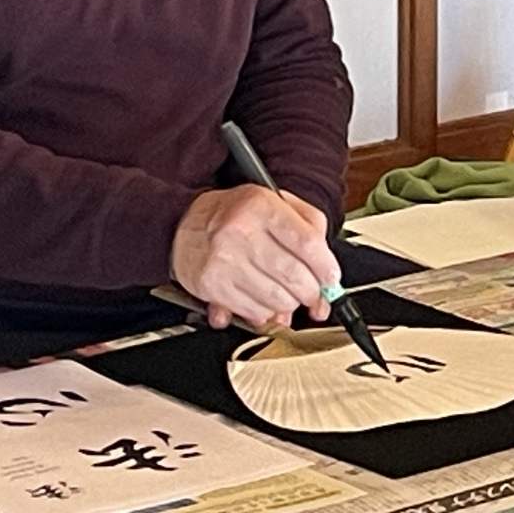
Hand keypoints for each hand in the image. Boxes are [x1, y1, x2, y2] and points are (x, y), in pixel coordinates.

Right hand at [170, 187, 339, 331]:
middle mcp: (240, 233)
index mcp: (261, 207)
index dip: (326, 268)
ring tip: (288, 294)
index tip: (331, 279)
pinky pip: (254, 312)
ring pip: (276, 299)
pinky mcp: (211, 286)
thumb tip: (327, 271)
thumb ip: (310, 225)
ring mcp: (224, 262)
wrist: (182, 222)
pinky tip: (265, 299)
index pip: (307, 243)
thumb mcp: (276, 200)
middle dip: (312, 292)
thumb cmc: (233, 213)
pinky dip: (267, 312)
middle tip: (314, 293)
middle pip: (294, 276)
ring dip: (290, 304)